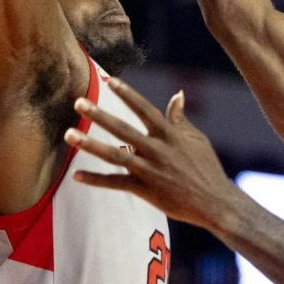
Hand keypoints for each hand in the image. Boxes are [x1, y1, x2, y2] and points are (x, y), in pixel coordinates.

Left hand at [65, 78, 229, 228]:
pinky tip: (76, 175)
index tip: (110, 81)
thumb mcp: (197, 139)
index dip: (128, 94)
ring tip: (69, 134)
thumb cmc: (207, 168)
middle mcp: (158, 150)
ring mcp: (150, 171)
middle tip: (79, 102)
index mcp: (170, 135)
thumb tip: (177, 94)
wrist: (215, 202)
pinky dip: (96, 180)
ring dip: (90, 145)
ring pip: (115, 155)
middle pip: (123, 130)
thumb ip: (180, 118)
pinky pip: (116, 184)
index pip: (145, 109)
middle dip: (100, 115)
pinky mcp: (146, 191)